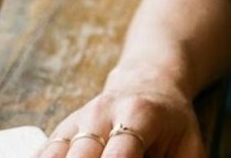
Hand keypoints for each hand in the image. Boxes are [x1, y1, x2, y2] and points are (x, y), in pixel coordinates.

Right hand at [36, 74, 205, 157]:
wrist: (148, 81)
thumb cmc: (172, 121)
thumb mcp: (188, 143)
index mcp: (139, 114)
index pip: (120, 153)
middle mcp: (101, 114)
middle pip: (80, 156)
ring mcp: (76, 121)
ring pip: (55, 154)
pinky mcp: (60, 131)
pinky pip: (43, 153)